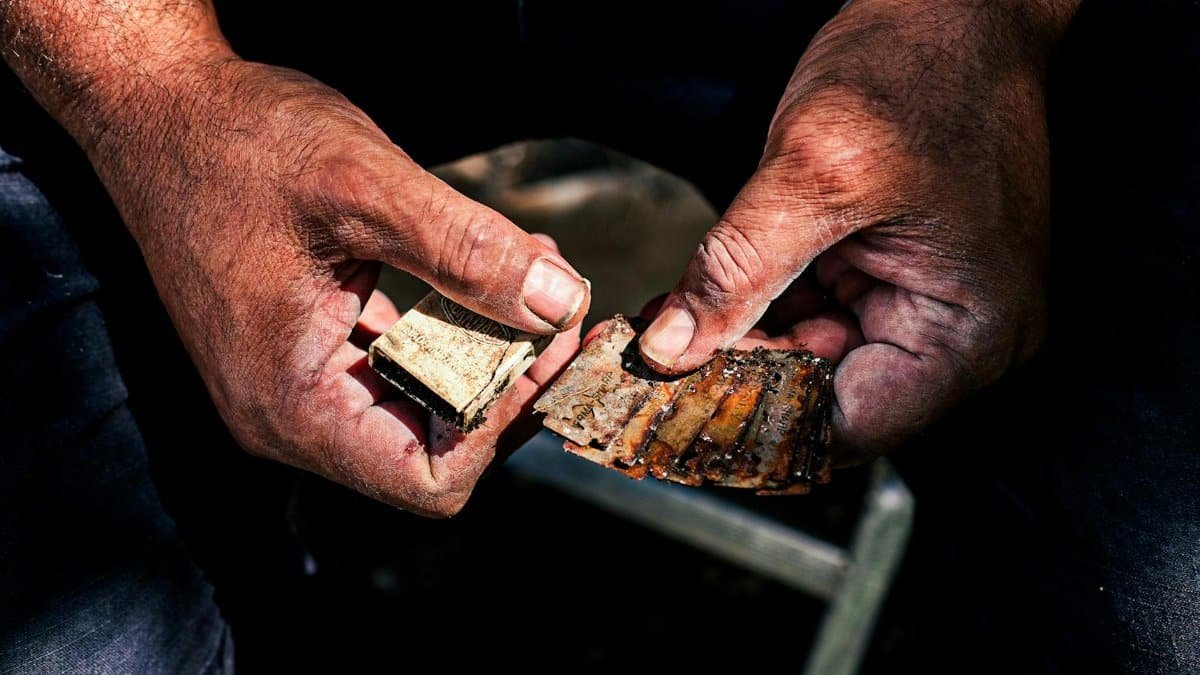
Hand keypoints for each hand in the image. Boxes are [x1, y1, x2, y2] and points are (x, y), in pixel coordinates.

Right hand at [82, 57, 587, 515]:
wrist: (161, 111)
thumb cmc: (239, 143)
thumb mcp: (364, 187)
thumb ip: (467, 251)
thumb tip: (558, 303)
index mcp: (292, 403)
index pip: (428, 477)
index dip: (504, 423)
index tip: (549, 345)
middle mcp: (289, 414)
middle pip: (435, 448)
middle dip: (509, 382)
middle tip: (560, 308)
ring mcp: (295, 384)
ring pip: (422, 405)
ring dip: (488, 351)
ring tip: (535, 279)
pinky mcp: (306, 349)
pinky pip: (397, 367)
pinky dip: (451, 329)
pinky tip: (486, 274)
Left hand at [638, 1, 1076, 461]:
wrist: (953, 5)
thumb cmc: (916, 70)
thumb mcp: (814, 172)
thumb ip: (737, 271)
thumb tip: (669, 351)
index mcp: (970, 333)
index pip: (849, 429)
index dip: (756, 428)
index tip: (674, 417)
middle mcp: (957, 337)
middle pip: (826, 401)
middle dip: (736, 384)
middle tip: (650, 376)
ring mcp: (923, 305)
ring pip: (811, 361)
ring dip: (738, 349)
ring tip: (661, 337)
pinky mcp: (890, 275)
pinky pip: (813, 317)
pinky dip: (756, 312)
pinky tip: (693, 306)